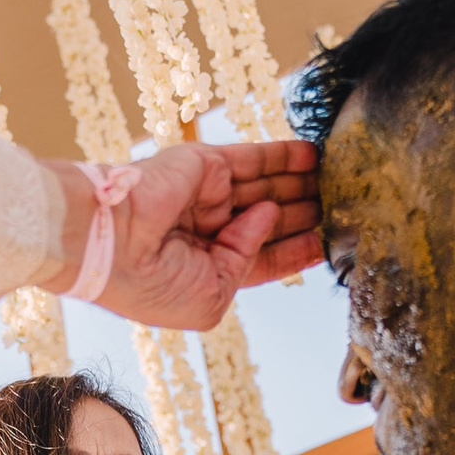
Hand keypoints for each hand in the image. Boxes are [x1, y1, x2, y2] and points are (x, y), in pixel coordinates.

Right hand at [39, 141, 320, 329]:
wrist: (110, 247)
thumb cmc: (151, 286)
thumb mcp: (212, 299)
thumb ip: (246, 262)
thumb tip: (267, 216)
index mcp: (203, 269)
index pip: (261, 256)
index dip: (295, 249)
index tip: (329, 243)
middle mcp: (205, 230)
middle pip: (268, 218)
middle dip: (304, 212)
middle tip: (344, 205)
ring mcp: (205, 195)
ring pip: (265, 186)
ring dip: (301, 184)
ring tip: (340, 179)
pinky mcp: (205, 165)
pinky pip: (253, 157)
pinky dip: (284, 155)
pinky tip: (313, 156)